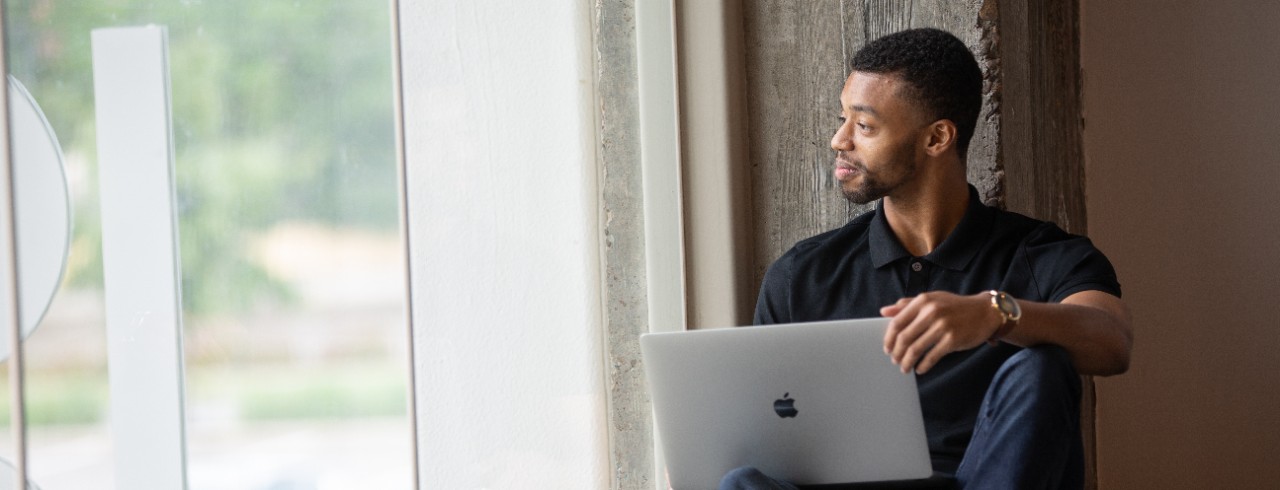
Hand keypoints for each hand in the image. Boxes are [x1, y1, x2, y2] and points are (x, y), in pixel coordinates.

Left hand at [880, 291, 1001, 373]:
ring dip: (907, 362)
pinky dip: (923, 366)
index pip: (897, 323)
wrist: (986, 312)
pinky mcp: (952, 340)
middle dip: (896, 353)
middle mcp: (931, 312)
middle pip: (904, 338)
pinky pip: (931, 357)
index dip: (889, 339)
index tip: (887, 348)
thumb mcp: (931, 299)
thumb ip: (907, 305)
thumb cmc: (955, 306)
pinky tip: (920, 369)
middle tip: (895, 361)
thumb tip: (884, 311)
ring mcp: (942, 326)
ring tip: (905, 368)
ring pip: (915, 349)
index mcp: (923, 301)